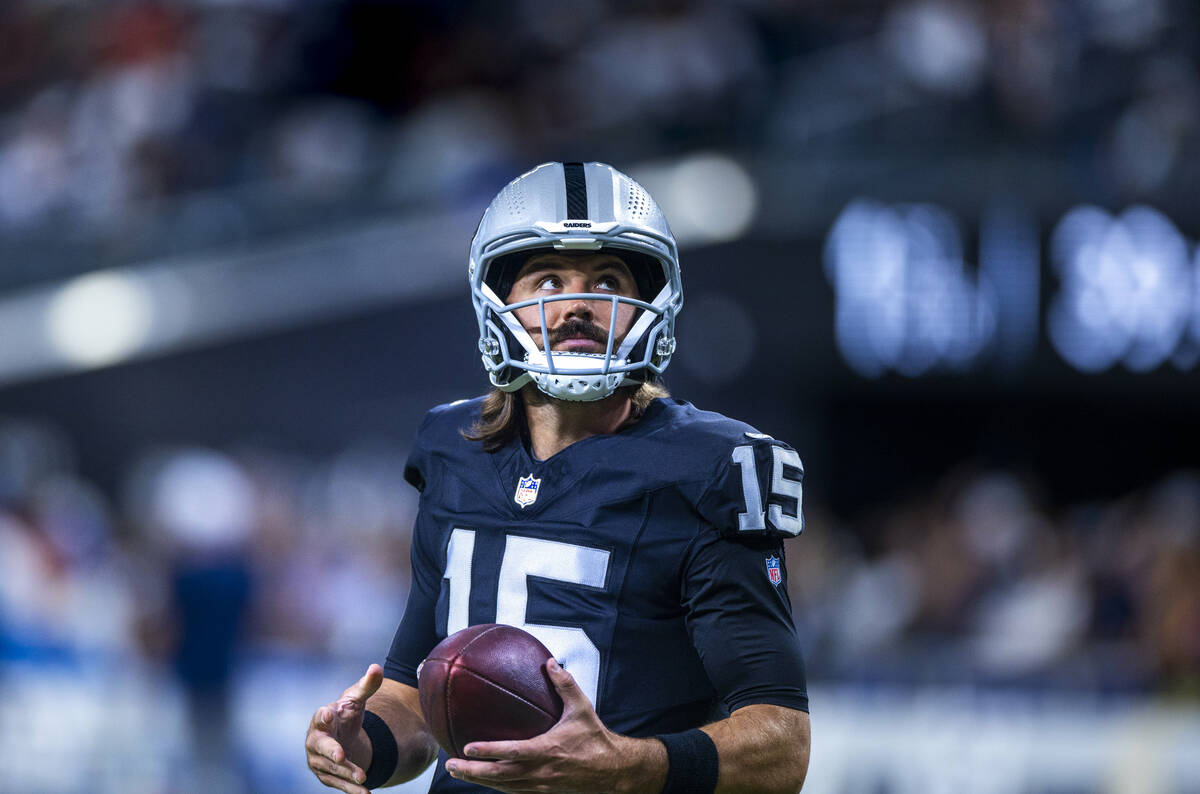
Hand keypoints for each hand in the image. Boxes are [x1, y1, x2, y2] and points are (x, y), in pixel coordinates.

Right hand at [306, 664, 383, 793]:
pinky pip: (338, 784)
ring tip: (363, 777)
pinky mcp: (326, 775)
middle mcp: (315, 741)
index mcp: (322, 719)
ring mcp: (319, 760)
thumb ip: (367, 685)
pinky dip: (350, 790)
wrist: (342, 736)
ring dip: (346, 774)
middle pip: (321, 747)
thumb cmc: (346, 714)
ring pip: (330, 769)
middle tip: (341, 756)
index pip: (319, 717)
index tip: (328, 715)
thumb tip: (378, 667)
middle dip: (331, 752)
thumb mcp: (357, 699)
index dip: (322, 716)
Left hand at [444, 658, 662, 793]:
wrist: (613, 770)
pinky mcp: (542, 791)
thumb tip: (550, 662)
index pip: (512, 753)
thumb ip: (565, 684)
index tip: (467, 748)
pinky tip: (483, 780)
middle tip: (450, 765)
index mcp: (547, 751)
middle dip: (473, 773)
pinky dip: (496, 786)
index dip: (488, 751)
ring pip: (503, 787)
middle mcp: (540, 771)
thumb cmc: (595, 738)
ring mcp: (540, 784)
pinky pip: (513, 791)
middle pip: (499, 776)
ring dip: (479, 781)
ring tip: (458, 772)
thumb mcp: (582, 708)